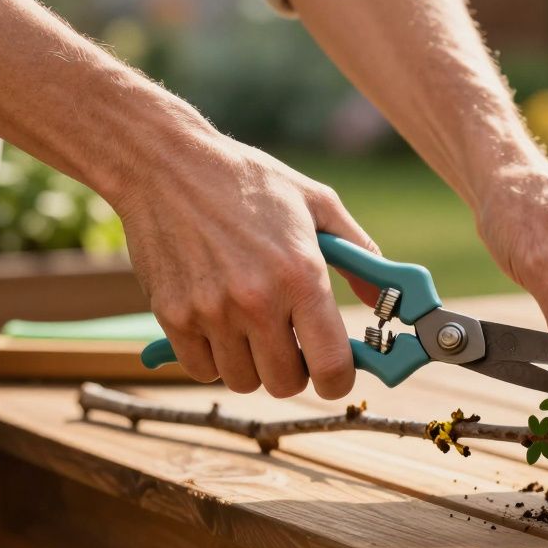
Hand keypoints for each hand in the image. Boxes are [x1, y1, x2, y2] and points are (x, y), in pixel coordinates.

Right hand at [115, 132, 377, 398]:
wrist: (165, 164)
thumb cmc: (247, 181)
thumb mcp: (317, 203)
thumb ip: (359, 254)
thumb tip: (382, 299)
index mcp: (301, 275)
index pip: (331, 365)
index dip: (338, 380)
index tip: (336, 372)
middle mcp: (256, 300)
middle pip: (285, 383)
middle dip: (296, 371)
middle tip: (291, 343)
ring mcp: (210, 312)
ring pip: (243, 381)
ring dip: (253, 364)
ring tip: (252, 327)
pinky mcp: (172, 316)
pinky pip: (201, 369)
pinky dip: (213, 358)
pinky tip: (219, 324)